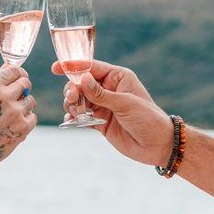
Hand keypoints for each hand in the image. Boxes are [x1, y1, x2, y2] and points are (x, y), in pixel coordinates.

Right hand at [0, 64, 36, 167]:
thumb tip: (9, 65)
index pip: (15, 70)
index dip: (18, 75)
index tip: (18, 80)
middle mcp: (4, 95)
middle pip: (26, 82)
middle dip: (22, 89)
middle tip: (15, 99)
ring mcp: (15, 111)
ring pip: (31, 100)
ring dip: (24, 106)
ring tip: (10, 116)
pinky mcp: (24, 126)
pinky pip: (32, 116)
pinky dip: (25, 121)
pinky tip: (12, 126)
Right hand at [51, 59, 170, 166]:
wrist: (158, 146)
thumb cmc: (148, 119)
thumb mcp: (125, 104)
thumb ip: (101, 93)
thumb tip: (81, 79)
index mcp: (117, 77)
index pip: (91, 67)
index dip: (73, 67)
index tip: (56, 68)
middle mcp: (108, 89)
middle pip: (80, 84)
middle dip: (72, 90)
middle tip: (73, 100)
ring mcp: (102, 105)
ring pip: (78, 100)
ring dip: (72, 105)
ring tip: (77, 113)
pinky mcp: (98, 121)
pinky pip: (80, 116)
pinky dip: (73, 117)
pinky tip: (72, 120)